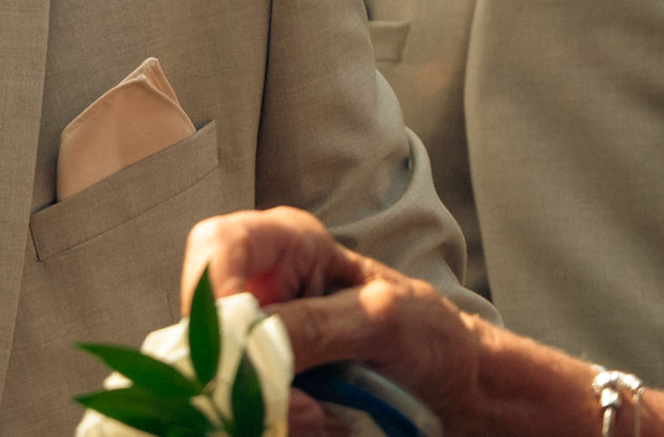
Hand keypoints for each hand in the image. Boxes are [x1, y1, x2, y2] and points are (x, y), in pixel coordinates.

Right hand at [184, 209, 487, 430]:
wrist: (459, 390)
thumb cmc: (430, 333)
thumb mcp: (381, 320)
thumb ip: (314, 326)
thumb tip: (248, 345)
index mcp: (286, 244)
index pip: (218, 244)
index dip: (212, 288)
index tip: (235, 341)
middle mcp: (262, 287)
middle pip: (204, 316)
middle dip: (238, 365)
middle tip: (289, 402)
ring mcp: (261, 338)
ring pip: (221, 372)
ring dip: (263, 406)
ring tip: (325, 417)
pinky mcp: (268, 383)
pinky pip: (246, 406)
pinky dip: (277, 423)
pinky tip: (323, 422)